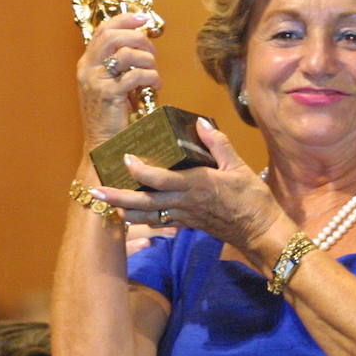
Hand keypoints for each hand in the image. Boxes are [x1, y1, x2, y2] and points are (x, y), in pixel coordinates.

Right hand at [76, 12, 163, 148]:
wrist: (102, 143)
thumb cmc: (112, 112)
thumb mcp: (112, 81)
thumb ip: (121, 61)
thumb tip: (143, 39)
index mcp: (88, 62)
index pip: (104, 29)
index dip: (125, 19)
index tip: (143, 17)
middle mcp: (88, 68)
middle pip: (114, 36)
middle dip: (139, 39)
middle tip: (152, 51)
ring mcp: (96, 81)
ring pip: (127, 54)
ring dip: (148, 60)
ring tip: (154, 73)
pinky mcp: (108, 94)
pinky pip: (136, 75)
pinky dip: (152, 78)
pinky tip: (156, 86)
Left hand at [92, 119, 281, 256]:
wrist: (260, 232)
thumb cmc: (252, 199)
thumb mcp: (239, 167)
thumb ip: (218, 145)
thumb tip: (200, 123)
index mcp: (197, 185)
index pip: (161, 179)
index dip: (140, 171)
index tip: (126, 158)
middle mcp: (185, 202)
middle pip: (144, 202)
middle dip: (118, 197)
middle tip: (95, 190)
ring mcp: (184, 216)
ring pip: (147, 215)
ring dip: (124, 209)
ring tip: (105, 202)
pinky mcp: (187, 225)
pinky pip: (159, 222)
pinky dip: (142, 219)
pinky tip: (130, 214)